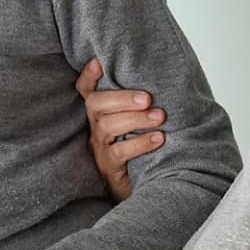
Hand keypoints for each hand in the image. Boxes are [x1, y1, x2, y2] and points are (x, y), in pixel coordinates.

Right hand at [76, 58, 165, 201]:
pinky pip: (119, 152)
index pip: (85, 90)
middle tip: (147, 98)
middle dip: (121, 98)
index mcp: (101, 114)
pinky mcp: (109, 167)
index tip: (98, 62)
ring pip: (107, 126)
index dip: (88, 76)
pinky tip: (159, 139)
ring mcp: (99, 147)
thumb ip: (142, 103)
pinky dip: (140, 143)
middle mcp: (95, 128)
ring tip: (160, 117)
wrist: (143, 187)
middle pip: (95, 104)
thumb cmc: (143, 149)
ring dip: (135, 119)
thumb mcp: (139, 122)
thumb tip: (164, 79)